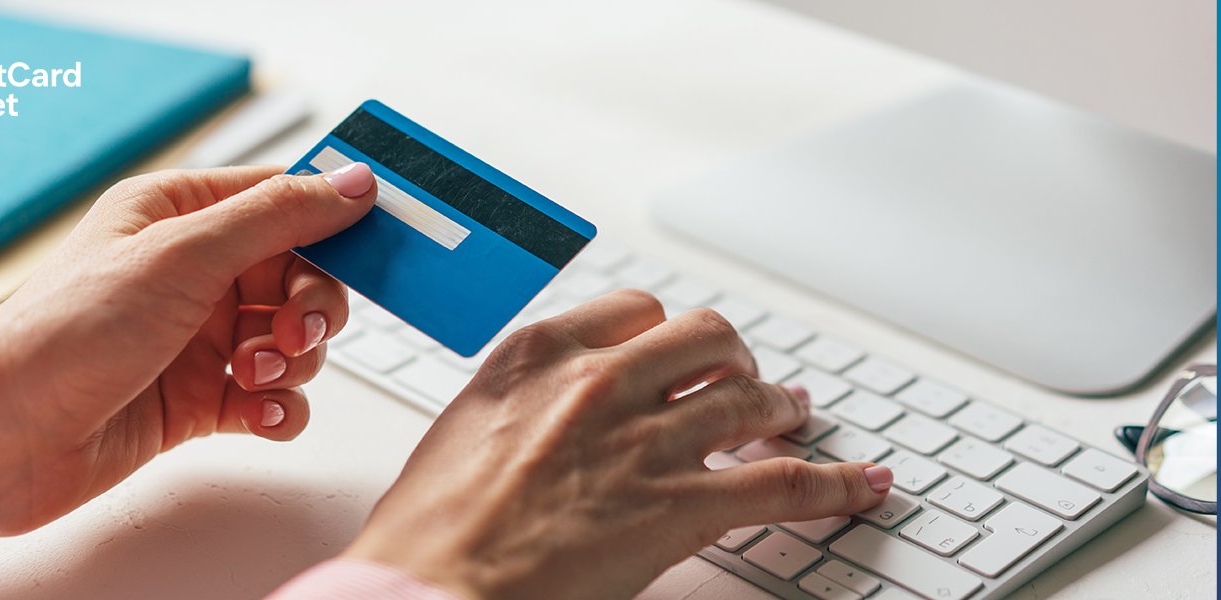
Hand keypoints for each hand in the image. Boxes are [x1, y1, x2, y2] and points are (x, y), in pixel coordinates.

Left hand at [0, 163, 376, 560]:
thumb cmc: (58, 336)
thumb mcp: (182, 255)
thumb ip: (278, 216)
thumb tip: (351, 183)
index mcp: (178, 215)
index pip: (282, 201)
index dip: (331, 223)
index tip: (374, 246)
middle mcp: (190, 273)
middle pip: (300, 277)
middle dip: (312, 307)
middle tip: (295, 330)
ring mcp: (195, 339)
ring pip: (292, 342)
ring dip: (291, 362)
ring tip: (252, 375)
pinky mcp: (197, 400)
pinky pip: (272, 399)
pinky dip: (279, 410)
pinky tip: (260, 416)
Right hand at [343, 290, 892, 598]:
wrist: (432, 586)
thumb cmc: (431, 526)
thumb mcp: (465, 427)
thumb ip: (522, 400)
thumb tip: (554, 412)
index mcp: (539, 353)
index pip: (635, 310)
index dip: (665, 333)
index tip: (674, 351)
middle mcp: (601, 382)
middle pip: (705, 338)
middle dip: (732, 358)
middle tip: (741, 379)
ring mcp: (647, 441)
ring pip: (750, 398)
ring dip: (782, 407)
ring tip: (792, 417)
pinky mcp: (681, 506)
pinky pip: (785, 482)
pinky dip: (837, 483)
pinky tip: (863, 485)